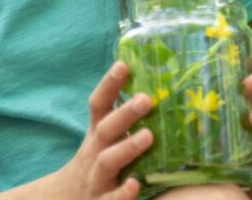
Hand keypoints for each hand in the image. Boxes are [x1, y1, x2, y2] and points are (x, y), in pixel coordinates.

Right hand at [49, 61, 152, 198]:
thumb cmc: (97, 162)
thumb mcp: (103, 138)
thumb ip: (123, 117)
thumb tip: (157, 83)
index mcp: (96, 134)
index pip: (98, 105)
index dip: (109, 84)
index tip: (123, 64)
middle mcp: (94, 153)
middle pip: (105, 130)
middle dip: (124, 114)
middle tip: (146, 98)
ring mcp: (96, 178)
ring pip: (107, 161)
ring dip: (127, 148)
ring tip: (148, 136)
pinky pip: (111, 198)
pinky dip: (122, 193)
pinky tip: (136, 185)